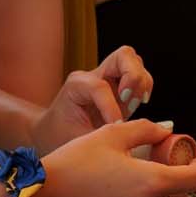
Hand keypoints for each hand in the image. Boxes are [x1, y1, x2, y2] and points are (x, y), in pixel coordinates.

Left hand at [29, 45, 152, 153]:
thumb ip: (99, 137)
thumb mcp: (76, 141)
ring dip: (140, 83)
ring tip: (132, 105)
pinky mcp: (118, 86)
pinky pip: (138, 76)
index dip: (111, 107)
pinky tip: (135, 106)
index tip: (115, 126)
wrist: (52, 132)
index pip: (100, 86)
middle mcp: (93, 75)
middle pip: (123, 56)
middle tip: (129, 101)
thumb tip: (120, 138)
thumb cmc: (61, 136)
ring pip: (134, 61)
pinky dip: (143, 88)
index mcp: (76, 86)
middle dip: (133, 76)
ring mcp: (107, 77)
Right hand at [40, 119, 195, 196]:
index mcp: (152, 182)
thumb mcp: (111, 134)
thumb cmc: (73, 163)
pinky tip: (124, 195)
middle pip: (181, 196)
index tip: (194, 159)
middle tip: (163, 164)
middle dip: (178, 179)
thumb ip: (146, 129)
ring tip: (140, 179)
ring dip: (160, 195)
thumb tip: (166, 130)